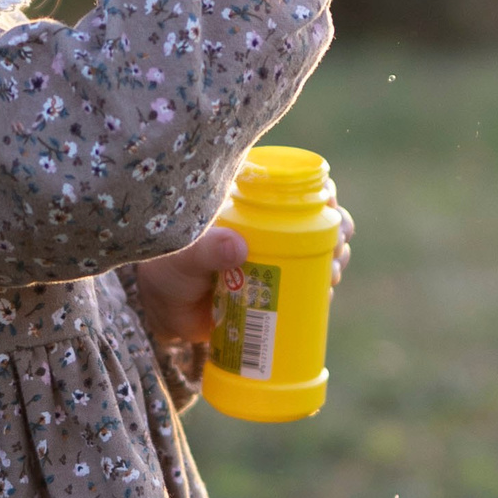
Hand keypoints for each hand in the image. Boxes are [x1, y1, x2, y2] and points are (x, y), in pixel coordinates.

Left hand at [131, 203, 357, 344]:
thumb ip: (206, 247)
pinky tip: (325, 298)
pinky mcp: (276, 292)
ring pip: (321, 255)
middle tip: (334, 250)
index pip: (296, 187)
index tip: (330, 205)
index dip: (322, 192)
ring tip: (330, 275)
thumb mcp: (185, 253)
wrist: (160, 310)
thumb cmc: (167, 266)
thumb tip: (237, 247)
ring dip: (334, 262)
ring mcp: (276, 260)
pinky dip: (323, 293)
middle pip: (320, 222)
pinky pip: (309, 289)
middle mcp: (270, 229)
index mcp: (252, 205)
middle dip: (337, 234)